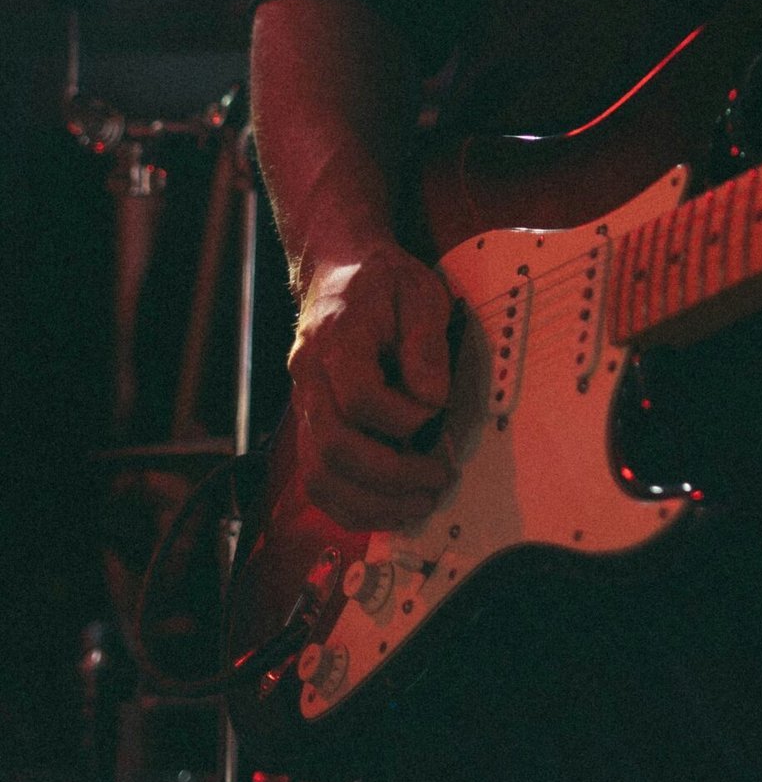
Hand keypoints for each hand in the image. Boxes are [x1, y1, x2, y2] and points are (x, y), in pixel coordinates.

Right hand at [288, 244, 455, 530]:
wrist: (339, 272)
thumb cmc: (384, 283)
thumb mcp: (420, 293)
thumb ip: (426, 343)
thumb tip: (433, 398)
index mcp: (337, 339)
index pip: (359, 397)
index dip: (402, 419)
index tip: (437, 416)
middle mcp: (310, 377)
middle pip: (334, 447)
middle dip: (391, 475)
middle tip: (437, 479)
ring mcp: (303, 405)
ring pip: (319, 476)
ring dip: (371, 504)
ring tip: (419, 505)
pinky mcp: (308, 425)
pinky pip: (317, 481)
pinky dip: (351, 507)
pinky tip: (389, 509)